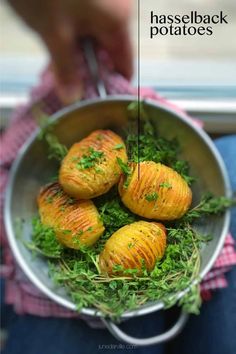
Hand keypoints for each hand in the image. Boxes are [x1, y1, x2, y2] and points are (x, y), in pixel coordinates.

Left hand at [8, 0, 132, 101]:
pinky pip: (89, 21)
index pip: (125, 63)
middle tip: (72, 83)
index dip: (112, 84)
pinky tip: (61, 38)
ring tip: (62, 62)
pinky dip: (76, 34)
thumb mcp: (54, 34)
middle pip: (111, 50)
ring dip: (81, 52)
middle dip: (92, 68)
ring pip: (98, 36)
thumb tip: (72, 100)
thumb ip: (65, 70)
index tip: (99, 100)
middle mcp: (119, 8)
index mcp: (118, 20)